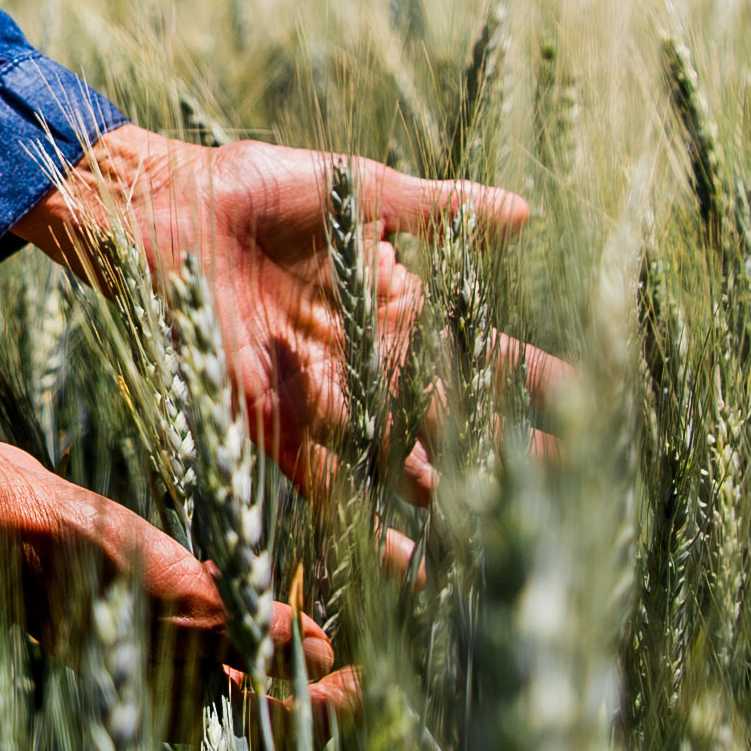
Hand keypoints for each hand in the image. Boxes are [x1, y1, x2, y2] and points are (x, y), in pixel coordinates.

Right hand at [0, 435, 348, 707]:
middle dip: (313, 686)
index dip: (327, 715)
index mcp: (178, 706)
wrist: (9, 523)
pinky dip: (249, 616)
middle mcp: (171, 689)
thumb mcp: (184, 600)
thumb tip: (318, 654)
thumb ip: (251, 633)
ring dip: (285, 652)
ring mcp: (156, 652)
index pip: (273, 731)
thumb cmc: (89, 567)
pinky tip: (271, 593)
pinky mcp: (145, 614)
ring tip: (328, 634)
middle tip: (361, 664)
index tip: (368, 685)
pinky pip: (213, 629)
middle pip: (262, 705)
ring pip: (241, 665)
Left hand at [15, 124, 548, 496]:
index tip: (588, 404)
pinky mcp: (271, 418)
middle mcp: (367, 360)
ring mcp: (323, 395)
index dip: (528, 379)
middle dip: (503, 453)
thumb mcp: (362, 191)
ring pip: (396, 456)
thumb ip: (439, 209)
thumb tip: (527, 214)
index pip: (476, 350)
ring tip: (496, 547)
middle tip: (566, 490)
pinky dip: (358, 520)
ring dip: (442, 497)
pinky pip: (322, 480)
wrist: (163, 205)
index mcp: (394, 306)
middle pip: (446, 416)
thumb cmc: (255, 187)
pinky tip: (399, 564)